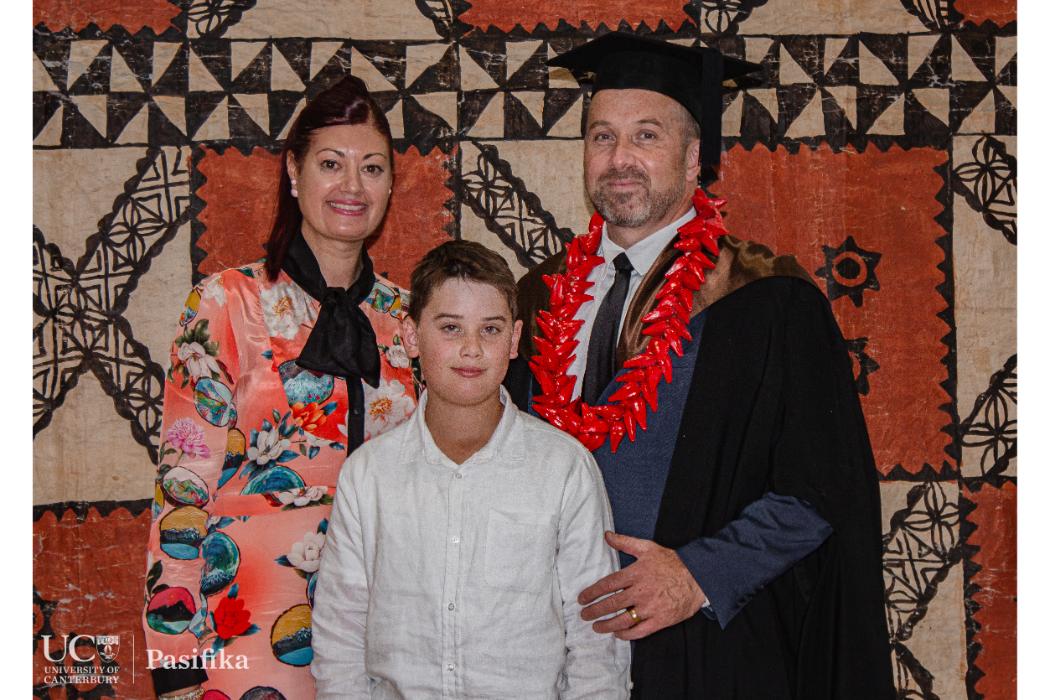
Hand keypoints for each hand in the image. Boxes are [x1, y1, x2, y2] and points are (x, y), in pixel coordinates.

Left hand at [578, 531, 705, 640]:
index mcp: (636, 574)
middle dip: (595, 611)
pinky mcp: (660, 620)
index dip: (592, 593)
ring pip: (623, 620)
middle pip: (612, 604)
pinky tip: (617, 633)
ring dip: (606, 625)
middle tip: (584, 615)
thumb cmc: (672, 562)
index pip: (608, 585)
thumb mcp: (648, 547)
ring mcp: (651, 607)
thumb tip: (607, 535)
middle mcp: (641, 591)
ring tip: (596, 627)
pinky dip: (626, 634)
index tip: (582, 599)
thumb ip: (625, 542)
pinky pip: (639, 631)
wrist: (698, 577)